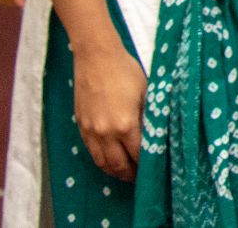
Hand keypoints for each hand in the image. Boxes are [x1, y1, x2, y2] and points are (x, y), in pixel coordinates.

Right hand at [72, 43, 147, 181]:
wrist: (96, 58)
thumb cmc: (125, 71)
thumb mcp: (145, 92)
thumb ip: (149, 116)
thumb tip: (156, 134)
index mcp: (126, 124)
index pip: (138, 155)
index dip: (146, 165)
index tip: (154, 170)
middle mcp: (106, 133)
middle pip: (119, 165)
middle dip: (131, 175)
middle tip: (140, 179)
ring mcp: (91, 131)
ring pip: (102, 162)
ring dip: (115, 172)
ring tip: (126, 174)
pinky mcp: (82, 126)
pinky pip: (91, 152)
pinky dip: (101, 161)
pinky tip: (110, 160)